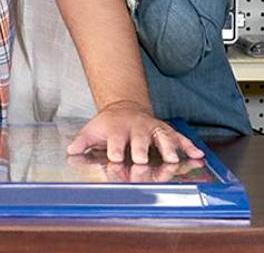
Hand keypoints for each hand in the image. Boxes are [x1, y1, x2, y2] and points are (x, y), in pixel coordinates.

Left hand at [67, 100, 204, 163]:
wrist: (124, 107)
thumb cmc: (108, 124)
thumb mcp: (92, 130)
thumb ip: (82, 142)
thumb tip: (70, 151)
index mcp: (118, 129)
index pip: (116, 140)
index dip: (116, 150)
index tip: (116, 159)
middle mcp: (137, 128)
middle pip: (139, 139)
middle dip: (141, 149)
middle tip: (142, 160)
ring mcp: (152, 128)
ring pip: (162, 137)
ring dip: (168, 147)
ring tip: (172, 159)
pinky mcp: (166, 130)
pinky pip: (180, 137)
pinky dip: (189, 145)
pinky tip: (197, 154)